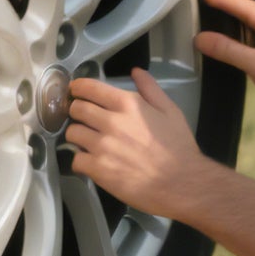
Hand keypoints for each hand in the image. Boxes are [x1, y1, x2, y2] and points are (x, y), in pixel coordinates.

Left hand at [64, 70, 216, 221]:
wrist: (181, 183)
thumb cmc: (178, 147)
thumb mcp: (170, 111)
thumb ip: (151, 89)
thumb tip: (135, 72)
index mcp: (127, 104)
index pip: (90, 88)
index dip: (79, 88)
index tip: (76, 91)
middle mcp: (110, 122)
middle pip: (77, 109)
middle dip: (77, 111)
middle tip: (84, 119)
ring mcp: (102, 147)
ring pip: (72, 133)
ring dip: (78, 136)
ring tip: (88, 142)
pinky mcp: (98, 169)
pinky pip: (76, 160)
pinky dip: (82, 161)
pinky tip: (92, 163)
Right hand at [196, 0, 254, 110]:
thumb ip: (227, 50)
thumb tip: (200, 38)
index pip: (235, 1)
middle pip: (239, 8)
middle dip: (218, 5)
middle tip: (193, 4)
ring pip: (244, 21)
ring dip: (226, 21)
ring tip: (203, 21)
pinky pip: (250, 33)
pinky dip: (235, 35)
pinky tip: (225, 43)